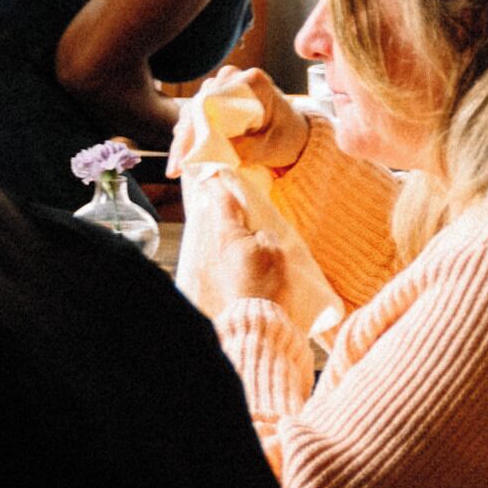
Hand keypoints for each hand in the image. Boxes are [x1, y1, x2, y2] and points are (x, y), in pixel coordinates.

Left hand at [180, 175, 300, 319]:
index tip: (214, 169)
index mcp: (229, 233)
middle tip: (226, 186)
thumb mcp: (273, 249)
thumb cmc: (265, 281)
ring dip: (232, 221)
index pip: (221, 199)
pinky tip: (247, 240)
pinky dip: (237, 239)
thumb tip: (258, 232)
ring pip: (226, 232)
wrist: (256, 318)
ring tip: (241, 212)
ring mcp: (221, 260)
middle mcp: (219, 245)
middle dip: (224, 202)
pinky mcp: (227, 273)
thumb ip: (264, 232)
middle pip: (221, 216)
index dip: (218, 182)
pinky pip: (231, 247)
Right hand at [188, 63, 311, 172]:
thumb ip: (242, 148)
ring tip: (178, 167)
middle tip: (176, 168)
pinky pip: (196, 116)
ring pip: (193, 111)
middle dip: (186, 139)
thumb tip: (211, 155)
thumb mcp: (270, 146)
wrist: (294, 134)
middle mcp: (233, 77)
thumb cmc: (287, 137)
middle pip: (199, 106)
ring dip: (185, 139)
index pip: (214, 102)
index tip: (187, 157)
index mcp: (251, 81)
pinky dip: (190, 136)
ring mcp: (222, 87)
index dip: (196, 130)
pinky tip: (184, 157)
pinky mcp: (216, 100)